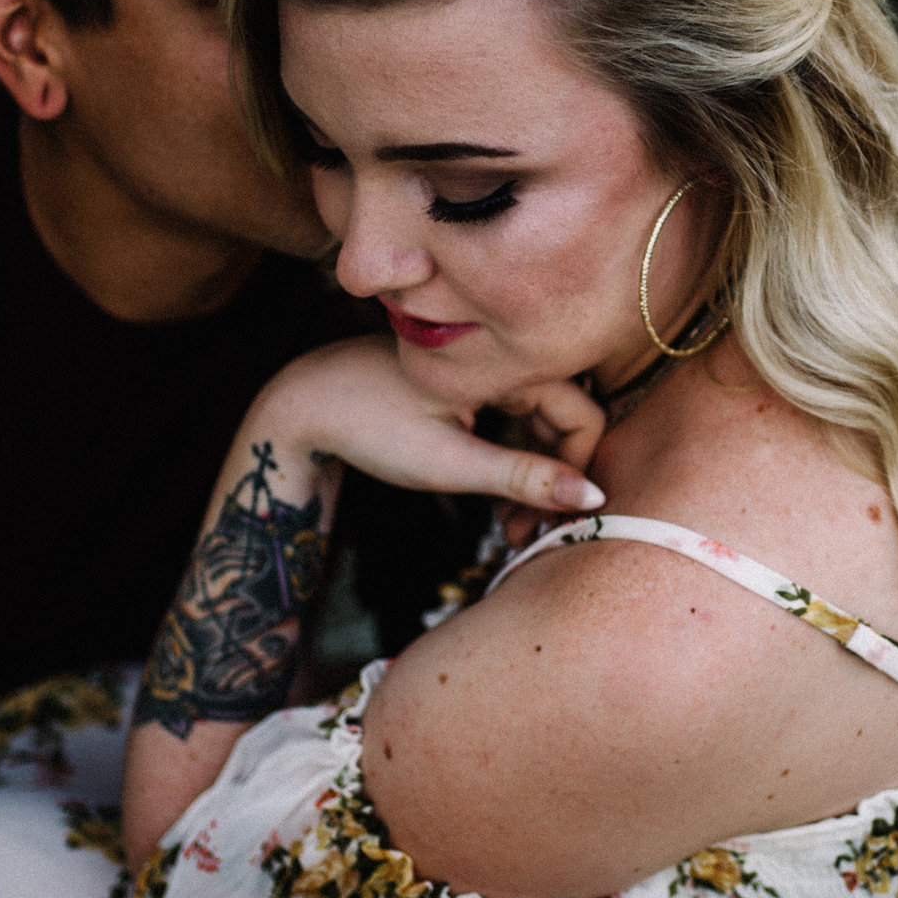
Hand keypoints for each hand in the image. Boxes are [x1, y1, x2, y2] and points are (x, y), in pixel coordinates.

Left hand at [254, 337, 606, 513]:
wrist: (304, 405)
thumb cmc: (372, 426)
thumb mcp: (451, 461)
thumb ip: (526, 478)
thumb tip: (593, 497)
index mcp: (506, 364)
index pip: (583, 415)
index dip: (578, 470)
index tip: (553, 519)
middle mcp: (504, 361)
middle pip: (565, 424)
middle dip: (556, 482)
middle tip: (528, 536)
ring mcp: (488, 376)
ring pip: (539, 430)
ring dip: (535, 479)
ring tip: (510, 529)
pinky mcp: (471, 391)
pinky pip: (513, 426)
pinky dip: (512, 464)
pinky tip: (496, 504)